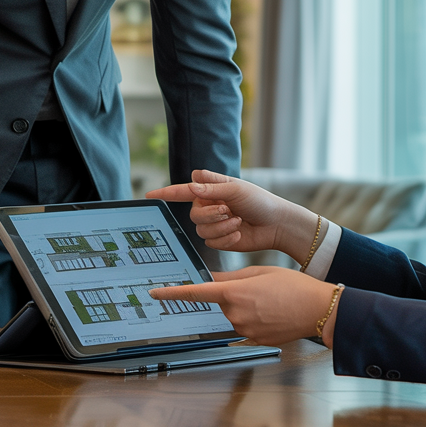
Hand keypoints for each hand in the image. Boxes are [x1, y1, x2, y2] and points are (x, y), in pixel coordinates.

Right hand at [146, 169, 319, 262]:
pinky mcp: (220, 240)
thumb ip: (213, 189)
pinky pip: (211, 243)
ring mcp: (214, 224)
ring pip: (201, 231)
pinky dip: (226, 238)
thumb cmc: (259, 201)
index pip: (184, 191)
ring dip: (221, 227)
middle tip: (228, 210)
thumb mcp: (236, 189)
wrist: (276, 224)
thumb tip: (192, 184)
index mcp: (211, 190)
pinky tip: (239, 232)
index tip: (149, 195)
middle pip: (193, 215)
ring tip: (238, 221)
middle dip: (211, 214)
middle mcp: (209, 207)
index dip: (167, 193)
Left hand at [148, 266, 340, 346]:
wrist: (318, 310)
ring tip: (270, 299)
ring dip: (244, 306)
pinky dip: (254, 317)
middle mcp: (236, 315)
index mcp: (235, 293)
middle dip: (233, 294)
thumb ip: (232, 277)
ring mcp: (245, 331)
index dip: (173, 293)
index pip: (196, 293)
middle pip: (220, 302)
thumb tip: (212, 280)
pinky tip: (272, 312)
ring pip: (233, 314)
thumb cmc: (294, 286)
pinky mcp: (255, 341)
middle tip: (259, 287)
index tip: (157, 293)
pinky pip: (245, 326)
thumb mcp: (261, 272)